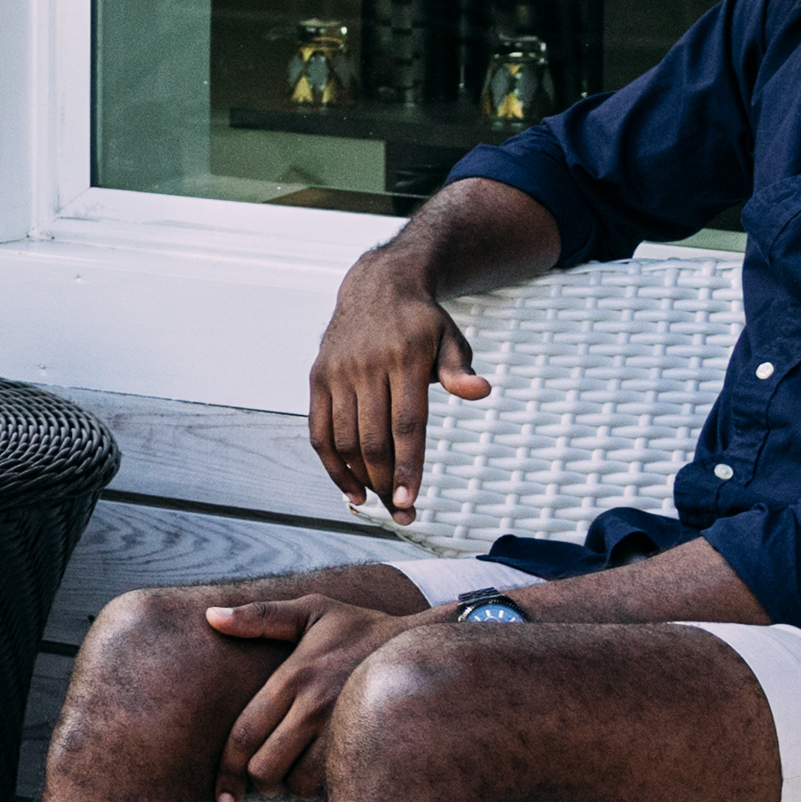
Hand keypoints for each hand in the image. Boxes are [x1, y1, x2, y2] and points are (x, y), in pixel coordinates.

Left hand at [205, 594, 428, 801]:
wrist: (425, 643)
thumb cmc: (361, 627)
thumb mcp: (313, 610)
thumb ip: (260, 616)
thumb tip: (210, 617)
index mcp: (295, 676)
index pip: (245, 734)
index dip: (227, 771)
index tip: (221, 795)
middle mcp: (316, 706)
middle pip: (266, 768)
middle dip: (259, 782)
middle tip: (264, 777)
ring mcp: (344, 729)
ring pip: (299, 784)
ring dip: (292, 786)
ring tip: (294, 773)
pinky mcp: (368, 745)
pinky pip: (333, 785)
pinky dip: (323, 788)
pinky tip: (323, 774)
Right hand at [306, 258, 492, 517]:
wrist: (376, 286)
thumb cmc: (421, 322)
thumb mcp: (450, 338)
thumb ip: (461, 370)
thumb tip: (482, 391)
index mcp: (405, 358)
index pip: (406, 425)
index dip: (408, 467)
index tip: (411, 502)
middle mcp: (366, 366)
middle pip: (373, 440)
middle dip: (387, 484)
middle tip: (402, 515)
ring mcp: (338, 372)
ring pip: (345, 440)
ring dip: (361, 480)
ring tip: (381, 504)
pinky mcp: (318, 378)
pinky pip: (319, 431)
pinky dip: (332, 465)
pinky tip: (350, 490)